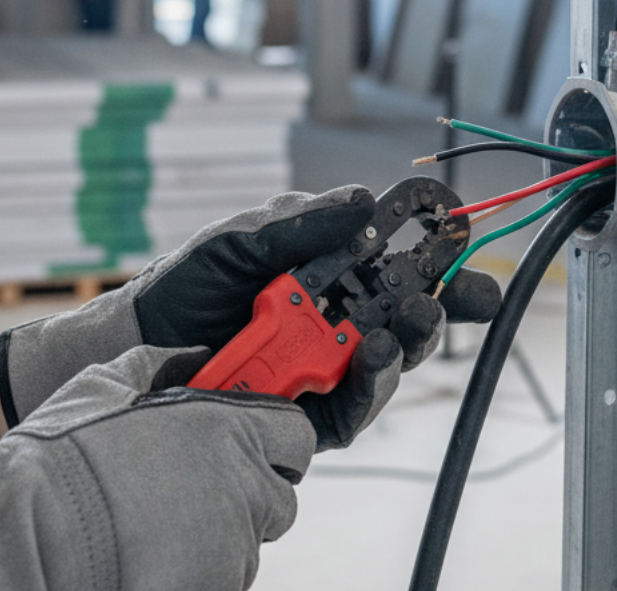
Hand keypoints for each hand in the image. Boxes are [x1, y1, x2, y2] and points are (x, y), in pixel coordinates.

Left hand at [0, 186, 501, 449]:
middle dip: (434, 314)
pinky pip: (351, 410)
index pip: (408, 275)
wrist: (139, 337)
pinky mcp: (308, 415)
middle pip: (411, 325)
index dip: (451, 276)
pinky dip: (365, 387)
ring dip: (402, 348)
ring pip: (388, 367)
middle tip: (433, 302)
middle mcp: (342, 326)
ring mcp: (327, 372)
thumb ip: (303, 224)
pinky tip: (366, 361)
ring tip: (396, 331)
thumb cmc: (192, 281)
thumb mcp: (244, 241)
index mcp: (338, 277)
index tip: (477, 271)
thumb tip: (366, 200)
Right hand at [0, 346, 313, 590]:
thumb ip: (158, 364)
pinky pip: (223, 575)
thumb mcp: (105, 384)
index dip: (276, 440)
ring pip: (248, 542)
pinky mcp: (214, 585)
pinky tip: (152, 554)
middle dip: (249, 493)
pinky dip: (199, 568)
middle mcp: (242, 488)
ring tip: (156, 524)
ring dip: (219, 534)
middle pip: (280, 497)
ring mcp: (231, 545)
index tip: (253, 444)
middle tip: (195, 489)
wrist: (27, 534)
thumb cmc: (60, 457)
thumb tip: (189, 355)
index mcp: (228, 430)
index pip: (296, 437)